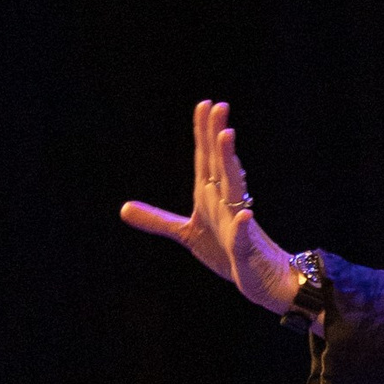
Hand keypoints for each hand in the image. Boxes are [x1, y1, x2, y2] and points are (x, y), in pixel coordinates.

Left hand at [120, 101, 304, 315]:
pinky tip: (246, 215)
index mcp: (211, 196)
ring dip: (230, 163)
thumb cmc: (227, 251)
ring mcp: (237, 222)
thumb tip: (123, 208)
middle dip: (216, 135)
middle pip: (220, 163)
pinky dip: (243, 225)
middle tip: (218, 106)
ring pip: (234, 188)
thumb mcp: (187, 233)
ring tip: (227, 138)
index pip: (205, 159)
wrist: (260, 278)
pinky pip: (243, 235)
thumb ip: (157, 220)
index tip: (204, 105)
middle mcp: (226, 202)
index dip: (203, 133)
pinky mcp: (244, 247)